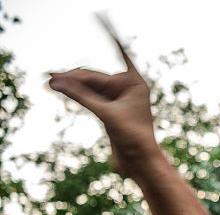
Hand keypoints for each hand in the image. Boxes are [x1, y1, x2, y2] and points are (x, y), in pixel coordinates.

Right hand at [47, 24, 158, 175]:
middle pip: (94, 76)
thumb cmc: (134, 139)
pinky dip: (74, 93)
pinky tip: (60, 87)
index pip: (119, 52)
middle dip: (72, 76)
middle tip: (49, 76)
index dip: (110, 34)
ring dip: (70, 85)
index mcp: (135, 82)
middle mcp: (127, 88)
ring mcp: (117, 99)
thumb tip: (59, 83)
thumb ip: (83, 97)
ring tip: (49, 81)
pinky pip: (88, 97)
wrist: (140, 163)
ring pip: (89, 86)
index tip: (101, 15)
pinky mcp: (108, 110)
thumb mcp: (106, 115)